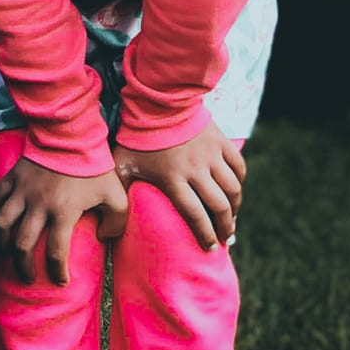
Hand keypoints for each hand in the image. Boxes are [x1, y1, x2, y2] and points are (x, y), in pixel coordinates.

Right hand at [0, 157, 130, 285]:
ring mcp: (21, 190)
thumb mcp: (116, 195)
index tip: (60, 281)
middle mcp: (38, 205)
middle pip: (22, 244)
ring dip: (2, 243)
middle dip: (24, 266)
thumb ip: (116, 222)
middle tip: (28, 277)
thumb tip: (103, 238)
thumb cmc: (94, 166)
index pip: (56, 253)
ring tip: (5, 254)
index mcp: (63, 212)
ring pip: (2, 224)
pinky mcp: (12, 177)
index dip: (57, 272)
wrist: (69, 134)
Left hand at [114, 121, 245, 252]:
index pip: (195, 214)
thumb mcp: (123, 164)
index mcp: (173, 178)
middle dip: (225, 227)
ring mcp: (211, 155)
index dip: (205, 234)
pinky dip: (239, 181)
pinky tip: (235, 191)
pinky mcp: (221, 142)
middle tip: (225, 238)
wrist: (157, 101)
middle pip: (219, 206)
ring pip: (233, 189)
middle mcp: (196, 169)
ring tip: (231, 219)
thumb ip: (121, 189)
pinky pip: (238, 167)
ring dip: (235, 207)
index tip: (210, 248)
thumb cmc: (137, 136)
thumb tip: (110, 215)